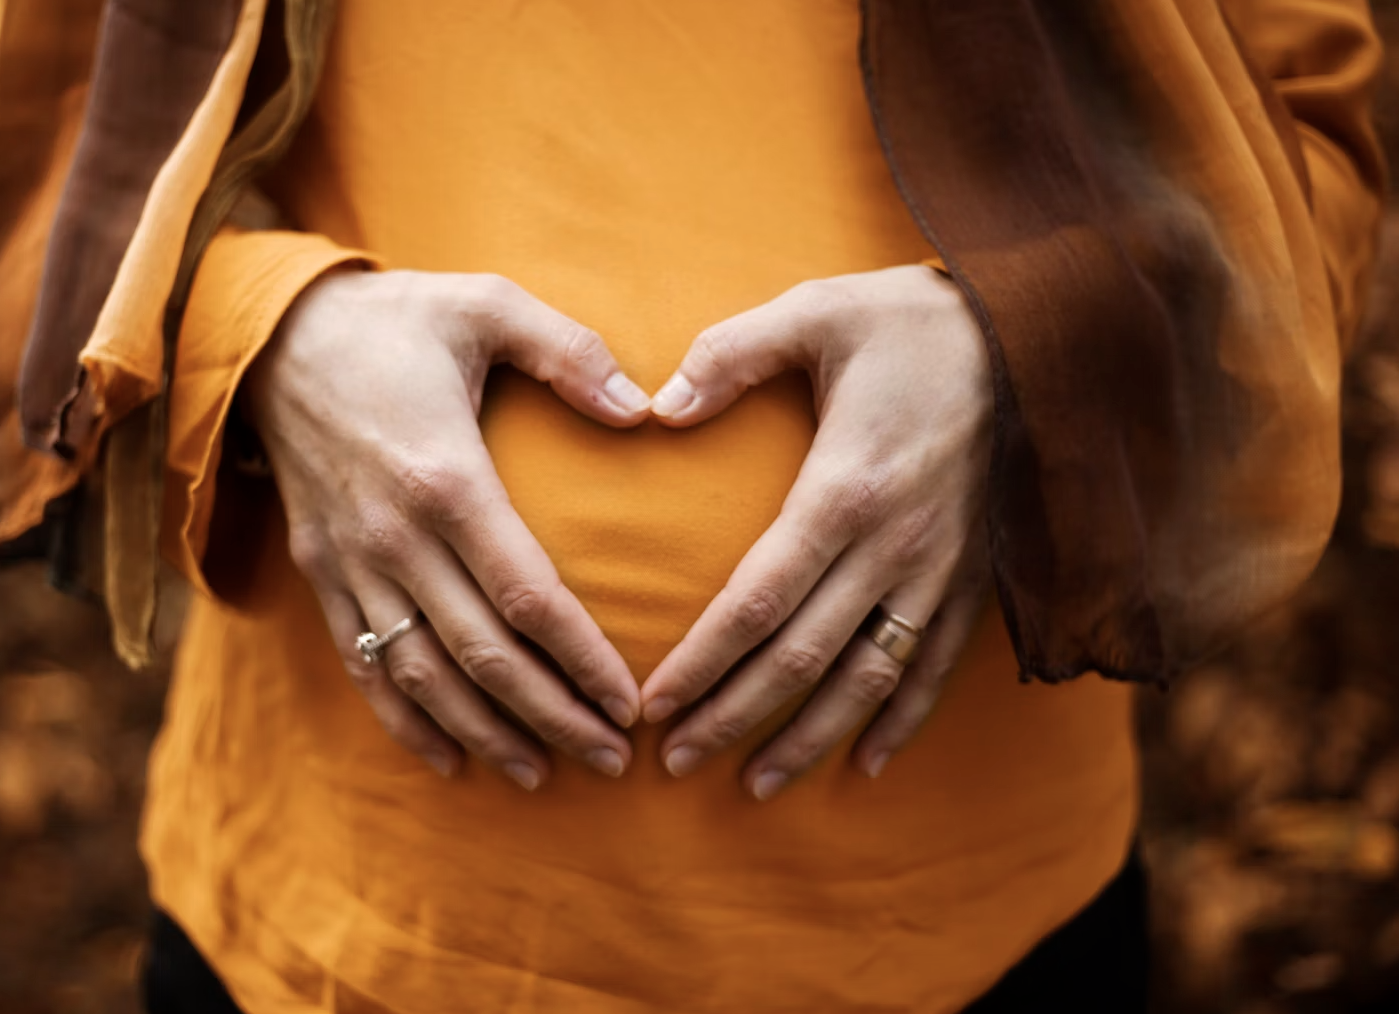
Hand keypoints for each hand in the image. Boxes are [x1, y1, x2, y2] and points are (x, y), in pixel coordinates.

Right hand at [246, 269, 651, 788]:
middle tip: (612, 759)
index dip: (582, 659)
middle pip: (482, 657)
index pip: (527, 597)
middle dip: (552, 717)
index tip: (631, 701)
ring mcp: (352, 563)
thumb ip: (570, 351)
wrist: (272, 335)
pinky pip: (362, 665)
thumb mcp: (486, 303)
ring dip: (485, 734)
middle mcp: (395, 537)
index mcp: (446, 478)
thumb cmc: (396, 320)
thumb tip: (645, 411)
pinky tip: (448, 761)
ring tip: (543, 774)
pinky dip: (404, 721)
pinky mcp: (322, 573)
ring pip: (422, 677)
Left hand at [638, 265, 993, 798]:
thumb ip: (729, 354)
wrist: (1042, 332)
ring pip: (869, 679)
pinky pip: (937, 666)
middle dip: (735, 716)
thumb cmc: (913, 321)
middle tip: (675, 763)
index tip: (655, 705)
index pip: (759, 602)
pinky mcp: (976, 577)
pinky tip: (866, 764)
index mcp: (845, 489)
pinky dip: (902, 720)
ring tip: (756, 785)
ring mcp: (942, 570)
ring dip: (810, 737)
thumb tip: (656, 405)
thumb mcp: (815, 311)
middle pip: (803, 658)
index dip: (703, 661)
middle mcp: (895, 546)